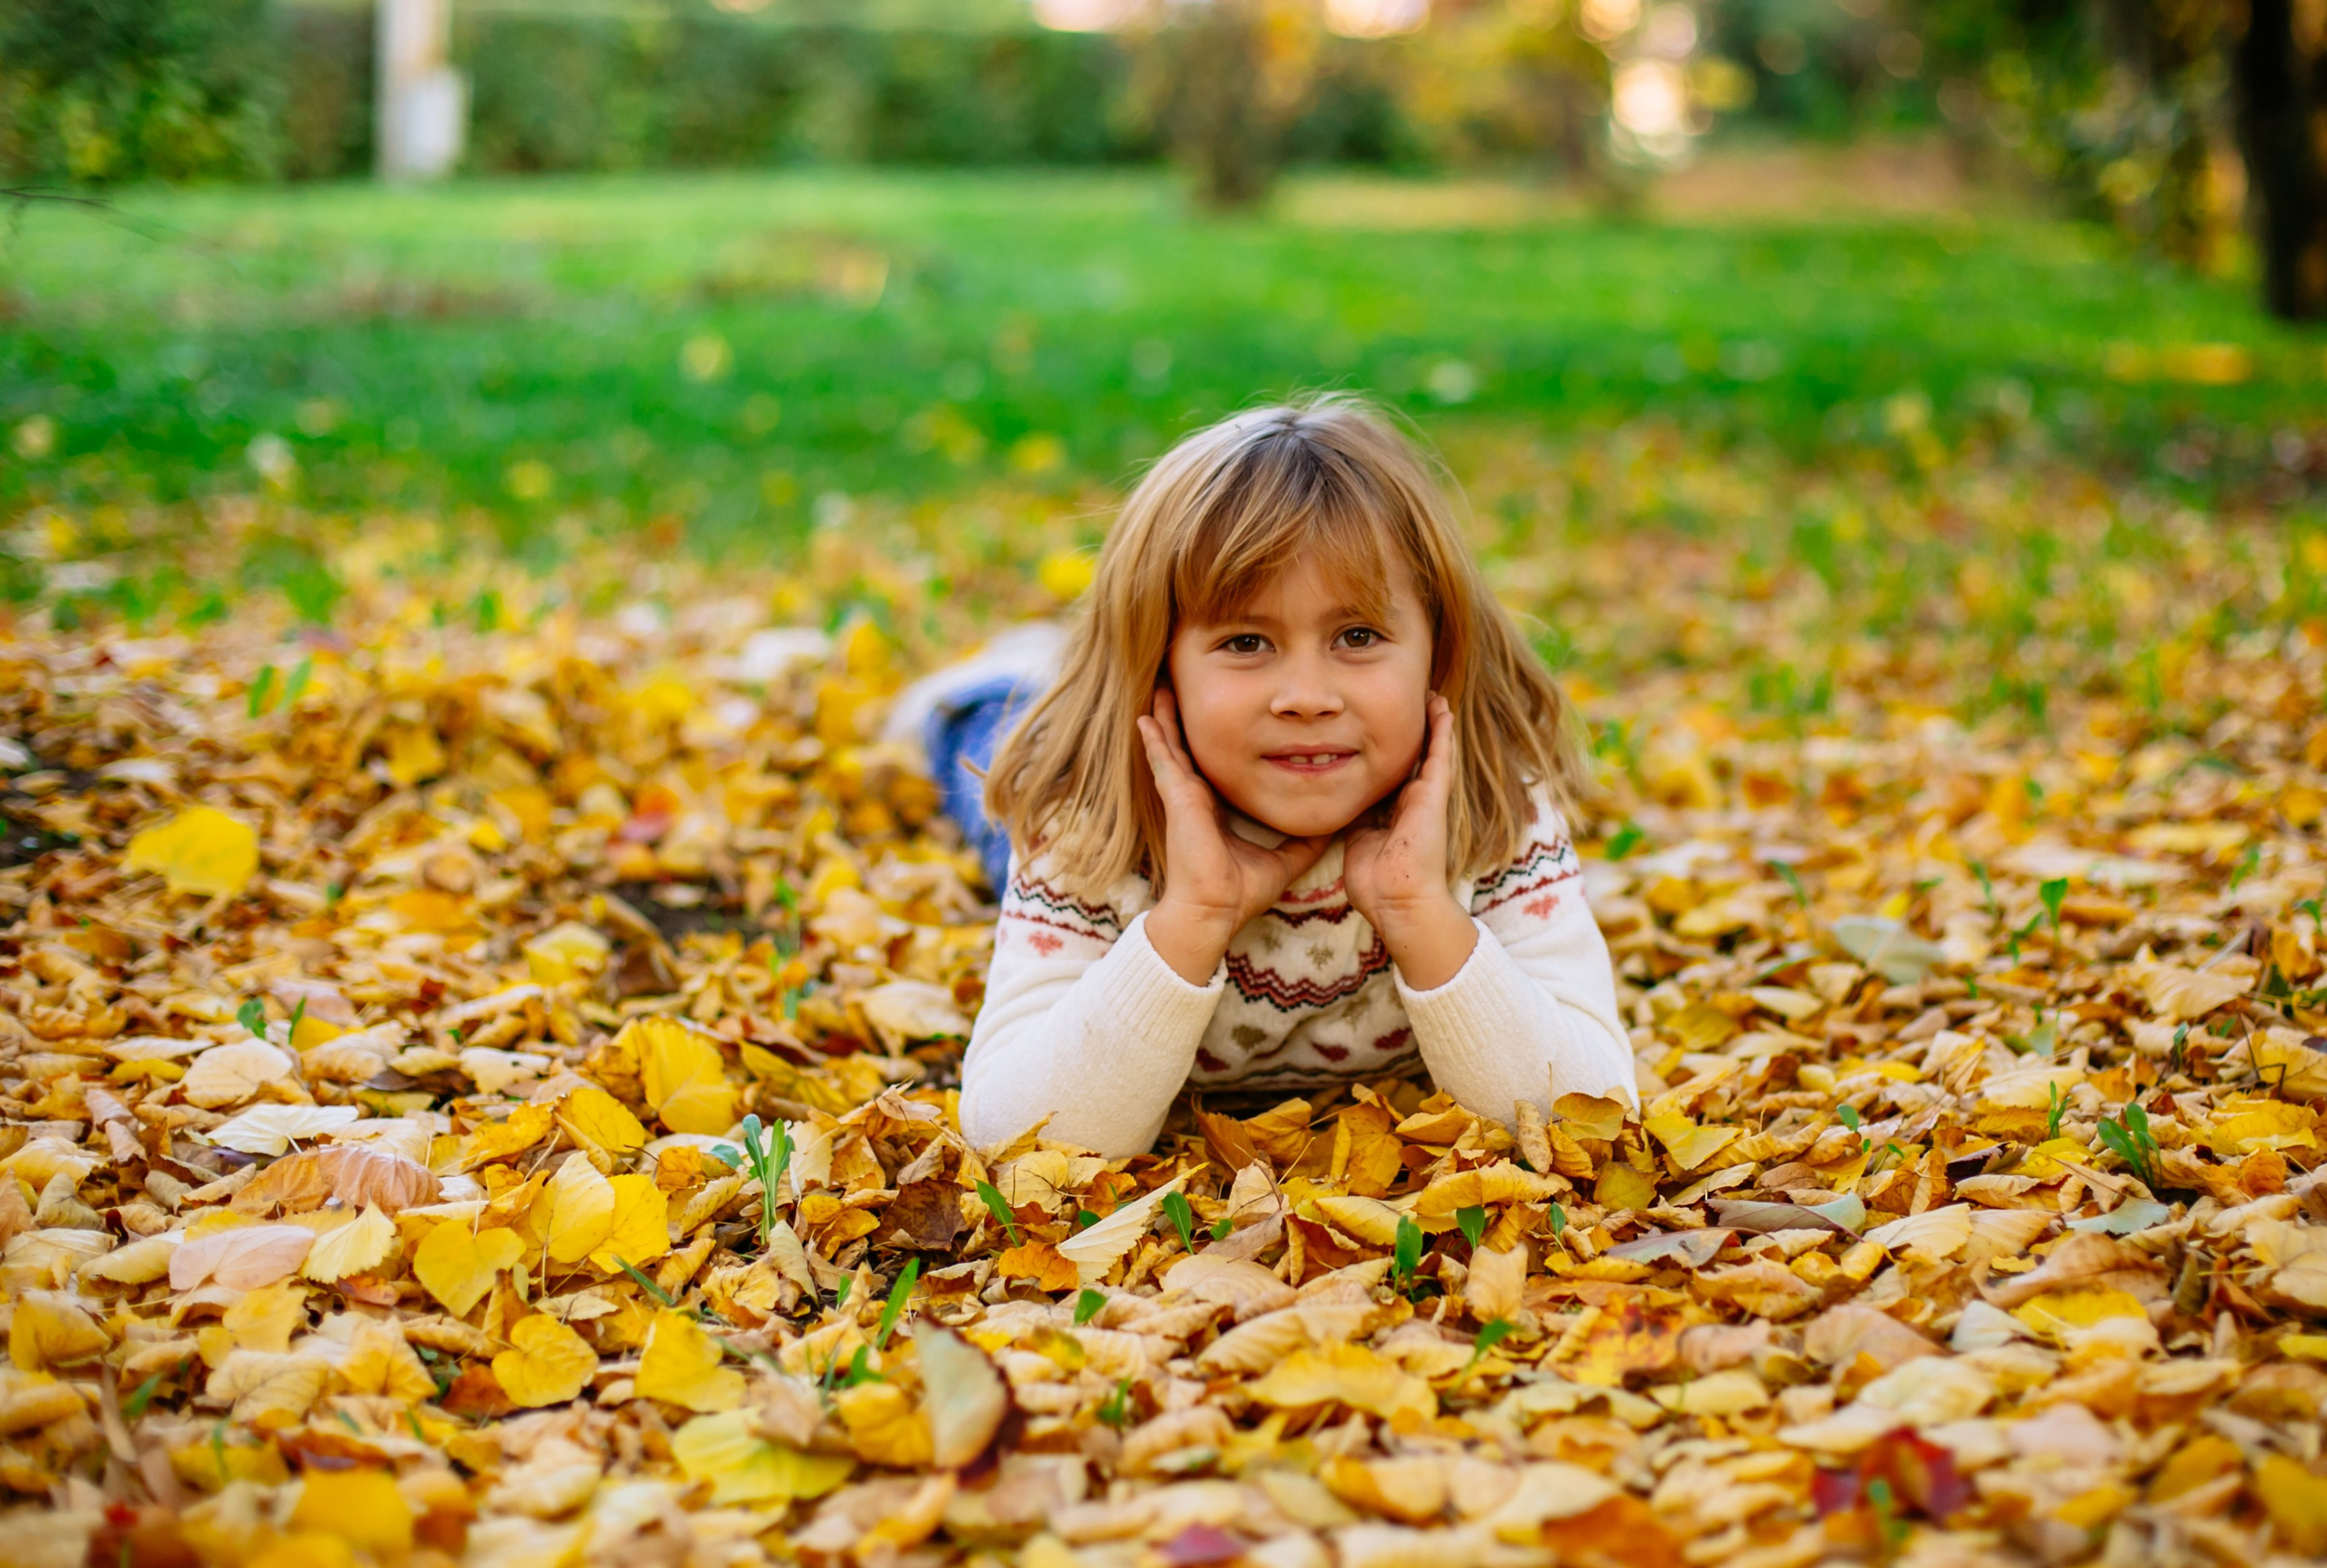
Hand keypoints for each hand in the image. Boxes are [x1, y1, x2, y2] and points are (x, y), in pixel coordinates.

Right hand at [1136, 687, 1329, 982]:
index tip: (1227, 714)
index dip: (1220, 738)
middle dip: (1187, 717)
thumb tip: (1332, 824)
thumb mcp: (1284, 859)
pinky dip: (1154, 739)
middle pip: (1191, 745)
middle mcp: (1198, 796)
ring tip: (1162, 686)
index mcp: (1217, 806)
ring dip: (1166, 716)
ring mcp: (1183, 795)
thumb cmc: (1241, 891)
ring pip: (1172, 745)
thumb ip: (1304, 841)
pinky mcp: (1177, 798)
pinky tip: (1145, 717)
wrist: (1214, 911)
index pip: (1218, 762)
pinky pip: (1162, 760)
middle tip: (1186, 685)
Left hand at [1345, 692, 1476, 988]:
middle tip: (1410, 700)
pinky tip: (1442, 708)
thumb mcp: (1357, 841)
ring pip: (1430, 752)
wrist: (1398, 902)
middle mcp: (1411, 802)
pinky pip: (1440, 757)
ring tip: (1431, 696)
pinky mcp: (1434, 797)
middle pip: (1411, 757)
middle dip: (1411, 731)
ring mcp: (1426, 799)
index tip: (1378, 727)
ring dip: (1431, 724)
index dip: (1385, 750)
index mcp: (1393, 813)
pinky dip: (1441, 731)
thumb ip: (1355, 818)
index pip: (1389, 773)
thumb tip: (1342, 801)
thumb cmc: (1376, 883)